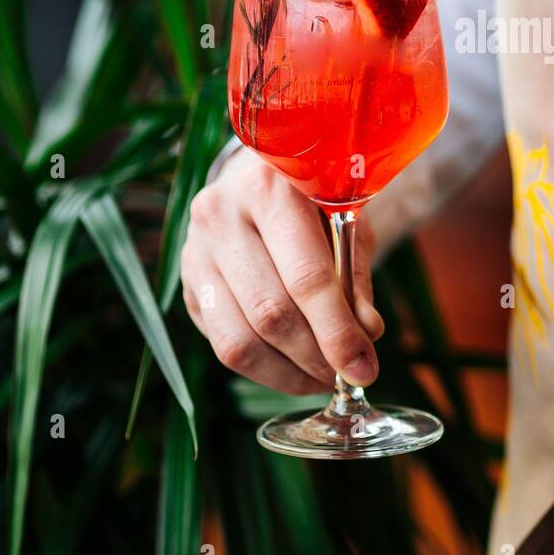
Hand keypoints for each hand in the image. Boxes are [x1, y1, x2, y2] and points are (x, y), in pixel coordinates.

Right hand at [181, 147, 383, 393]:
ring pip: (239, 339)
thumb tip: (367, 334)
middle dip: (316, 356)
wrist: (258, 177)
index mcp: (270, 188)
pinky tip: (295, 369)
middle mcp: (221, 216)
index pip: (305, 276)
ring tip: (324, 378)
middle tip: (349, 375)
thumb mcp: (346, 222)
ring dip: (289, 373)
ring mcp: (195, 251)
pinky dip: (265, 369)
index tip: (364, 367)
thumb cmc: (312, 200)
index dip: (337, 331)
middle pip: (270, 312)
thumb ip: (354, 277)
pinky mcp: (187, 285)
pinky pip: (223, 345)